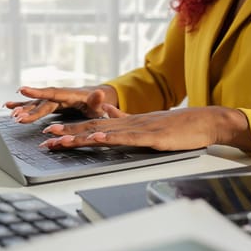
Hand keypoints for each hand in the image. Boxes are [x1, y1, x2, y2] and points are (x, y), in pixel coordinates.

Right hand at [4, 85, 117, 122]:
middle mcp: (58, 96)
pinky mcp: (50, 104)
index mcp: (68, 95)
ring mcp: (53, 100)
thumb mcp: (99, 104)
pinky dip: (21, 105)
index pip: (51, 93)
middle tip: (17, 117)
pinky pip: (34, 105)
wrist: (96, 98)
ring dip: (23, 109)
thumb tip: (100, 93)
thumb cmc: (97, 103)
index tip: (22, 90)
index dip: (37, 92)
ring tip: (11, 114)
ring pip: (35, 104)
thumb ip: (98, 100)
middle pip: (41, 103)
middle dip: (29, 110)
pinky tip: (8, 106)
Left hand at [39, 105, 250, 150]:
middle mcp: (129, 123)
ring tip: (60, 139)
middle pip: (92, 128)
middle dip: (67, 133)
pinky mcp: (153, 137)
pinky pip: (127, 137)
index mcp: (127, 122)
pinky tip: (97, 138)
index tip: (51, 136)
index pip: (93, 125)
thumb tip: (106, 111)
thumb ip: (125, 118)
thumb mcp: (148, 123)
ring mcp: (140, 128)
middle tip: (45, 138)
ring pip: (105, 132)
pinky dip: (110, 137)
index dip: (71, 129)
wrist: (206, 121)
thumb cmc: (180, 125)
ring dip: (81, 135)